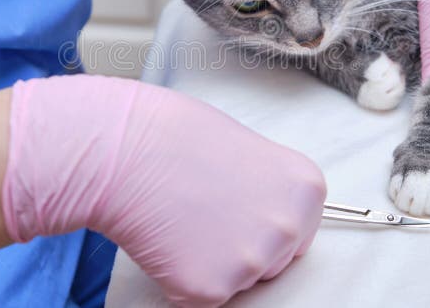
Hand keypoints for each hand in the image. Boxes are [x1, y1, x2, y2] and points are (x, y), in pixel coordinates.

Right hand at [2, 74, 325, 306]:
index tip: (237, 205)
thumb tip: (266, 215)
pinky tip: (168, 237)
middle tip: (204, 209)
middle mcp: (289, 228)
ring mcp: (251, 262)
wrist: (124, 146)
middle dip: (240, 245)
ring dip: (211, 261)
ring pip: (237, 281)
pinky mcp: (210, 289)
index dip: (260, 222)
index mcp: (305, 189)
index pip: (298, 232)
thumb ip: (270, 190)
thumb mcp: (248, 151)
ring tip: (183, 216)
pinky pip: (199, 296)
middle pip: (272, 262)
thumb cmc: (176, 137)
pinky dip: (180, 276)